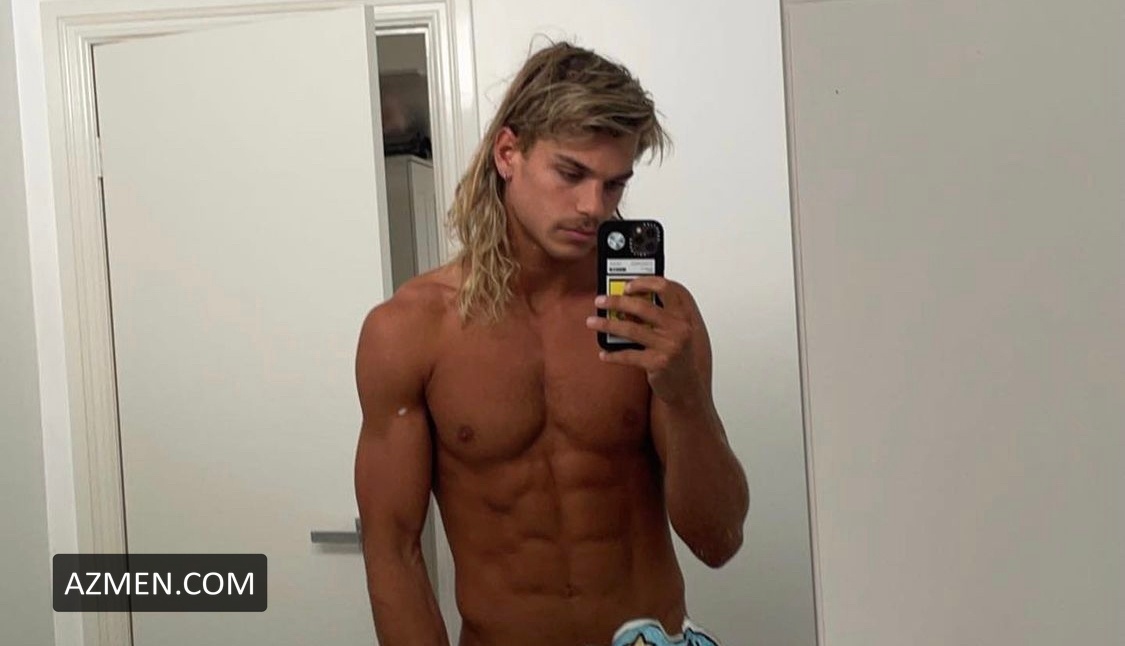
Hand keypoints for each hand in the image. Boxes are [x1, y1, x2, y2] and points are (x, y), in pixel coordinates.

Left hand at [586, 277, 707, 407]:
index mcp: (685, 315)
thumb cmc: (680, 357)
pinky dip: (613, 354)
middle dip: (616, 301)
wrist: (689, 387)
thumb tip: (626, 303)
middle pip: (642, 306)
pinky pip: (628, 355)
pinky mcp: (658, 363)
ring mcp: (669, 345)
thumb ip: (660, 315)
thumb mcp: (677, 331)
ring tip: (592, 322)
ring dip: (607, 324)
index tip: (627, 285)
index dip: (645, 282)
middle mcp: (679, 327)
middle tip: (600, 301)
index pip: (667, 287)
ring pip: (630, 329)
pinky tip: (604, 353)